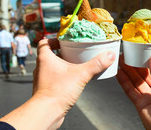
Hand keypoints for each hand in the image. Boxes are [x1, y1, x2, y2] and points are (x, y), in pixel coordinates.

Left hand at [0, 38, 115, 129]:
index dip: (53, 39)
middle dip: (62, 52)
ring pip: (51, 67)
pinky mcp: (46, 89)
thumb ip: (96, 64)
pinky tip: (72, 80)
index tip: (64, 40)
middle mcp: (41, 67)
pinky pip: (53, 78)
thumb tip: (109, 55)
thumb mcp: (81, 74)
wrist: (46, 112)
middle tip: (73, 51)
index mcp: (45, 58)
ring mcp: (42, 79)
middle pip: (49, 54)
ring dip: (62, 65)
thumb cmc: (56, 92)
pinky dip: (61, 77)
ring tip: (75, 65)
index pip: (44, 42)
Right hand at [117, 54, 150, 129]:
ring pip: (136, 80)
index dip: (149, 57)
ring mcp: (150, 97)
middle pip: (145, 72)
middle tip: (127, 52)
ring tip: (120, 59)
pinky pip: (131, 91)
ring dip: (128, 69)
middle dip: (136, 62)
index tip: (141, 48)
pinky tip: (119, 73)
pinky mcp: (141, 105)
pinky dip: (124, 82)